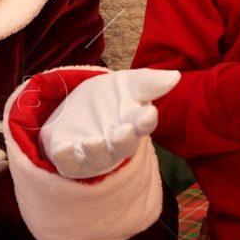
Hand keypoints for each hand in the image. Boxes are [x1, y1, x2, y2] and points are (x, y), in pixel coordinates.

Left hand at [39, 68, 180, 178]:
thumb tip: (175, 76)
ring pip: (97, 159)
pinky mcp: (70, 158)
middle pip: (123, 147)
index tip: (149, 113)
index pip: (143, 124)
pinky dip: (66, 158)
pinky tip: (64, 148)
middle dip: (123, 140)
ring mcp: (93, 153)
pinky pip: (69, 164)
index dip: (146, 120)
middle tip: (123, 132)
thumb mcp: (128, 83)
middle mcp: (115, 143)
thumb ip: (149, 82)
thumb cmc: (110, 97)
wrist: (78, 107)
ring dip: (96, 151)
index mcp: (133, 124)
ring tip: (93, 141)